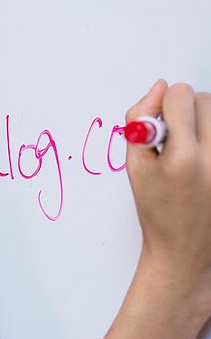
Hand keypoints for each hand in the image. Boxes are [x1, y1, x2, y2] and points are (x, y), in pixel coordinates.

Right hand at [102, 80, 210, 338]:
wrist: (187, 250)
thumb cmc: (157, 210)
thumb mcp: (134, 166)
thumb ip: (138, 120)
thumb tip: (159, 88)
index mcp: (183, 158)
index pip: (180, 95)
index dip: (164, 104)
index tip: (159, 122)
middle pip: (205, 100)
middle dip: (187, 111)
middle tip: (176, 137)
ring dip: (206, 122)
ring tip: (195, 148)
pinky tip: (205, 160)